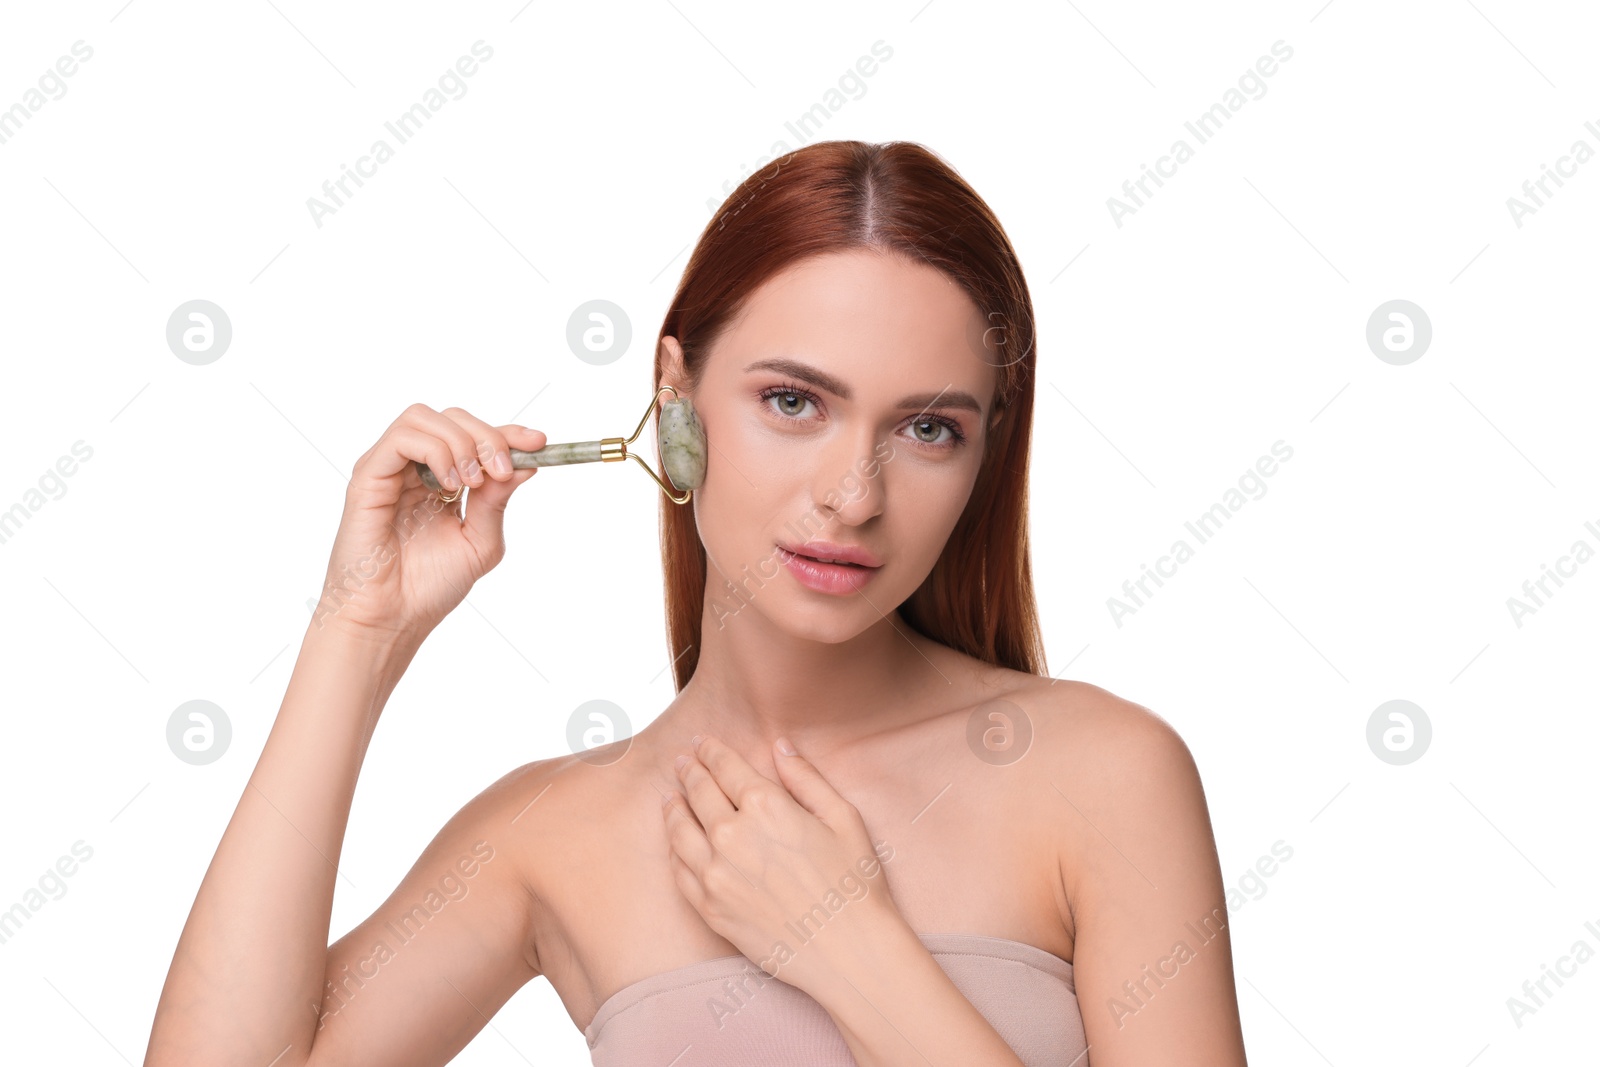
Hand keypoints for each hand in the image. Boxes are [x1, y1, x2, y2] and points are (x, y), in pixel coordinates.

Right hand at [312, 403, 546, 641]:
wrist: (392, 619)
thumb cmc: (429, 587)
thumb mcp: (480, 541)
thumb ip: (497, 500)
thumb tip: (526, 463)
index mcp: (442, 481)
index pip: (475, 437)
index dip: (508, 433)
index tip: (540, 442)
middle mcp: (415, 469)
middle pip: (452, 418)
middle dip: (488, 436)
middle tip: (502, 470)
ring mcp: (390, 470)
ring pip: (424, 417)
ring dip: (460, 442)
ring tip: (472, 482)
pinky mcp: (368, 477)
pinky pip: (401, 438)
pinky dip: (434, 451)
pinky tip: (447, 485)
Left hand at [661, 735, 903, 989]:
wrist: (848, 953)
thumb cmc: (853, 884)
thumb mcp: (843, 818)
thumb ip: (806, 778)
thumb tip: (780, 746)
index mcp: (765, 806)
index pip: (725, 767)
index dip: (710, 750)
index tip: (701, 742)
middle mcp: (732, 835)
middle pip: (698, 792)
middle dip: (689, 771)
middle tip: (681, 760)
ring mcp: (716, 874)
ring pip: (680, 829)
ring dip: (673, 806)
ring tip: (670, 796)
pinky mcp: (710, 908)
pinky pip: (680, 870)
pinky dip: (673, 848)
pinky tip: (676, 841)